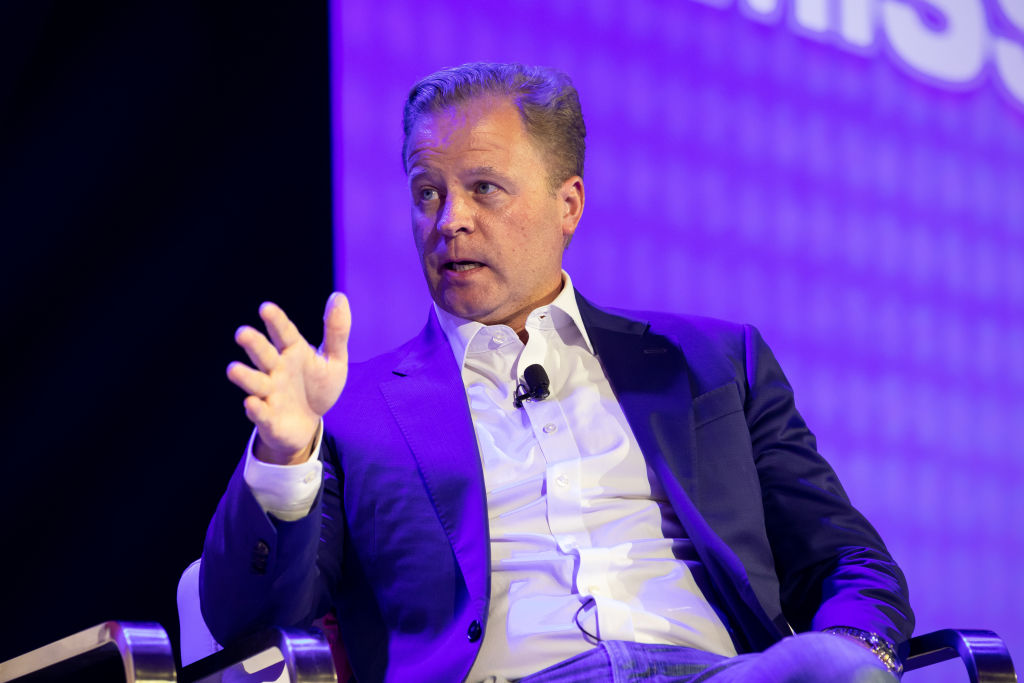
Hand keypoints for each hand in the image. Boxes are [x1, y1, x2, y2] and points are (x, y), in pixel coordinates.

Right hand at [226, 293, 350, 464]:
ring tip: (233, 369)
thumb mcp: (334, 360)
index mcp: (293, 352)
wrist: (308, 423)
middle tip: (242, 333)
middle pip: (263, 354)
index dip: (276, 321)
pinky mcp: (267, 417)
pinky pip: (260, 413)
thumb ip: (336, 331)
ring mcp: (270, 393)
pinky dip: (255, 409)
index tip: (266, 308)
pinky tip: (251, 403)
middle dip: (253, 345)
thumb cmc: (318, 387)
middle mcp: (276, 369)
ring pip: (255, 383)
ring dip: (245, 376)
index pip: (284, 333)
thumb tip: (339, 296)